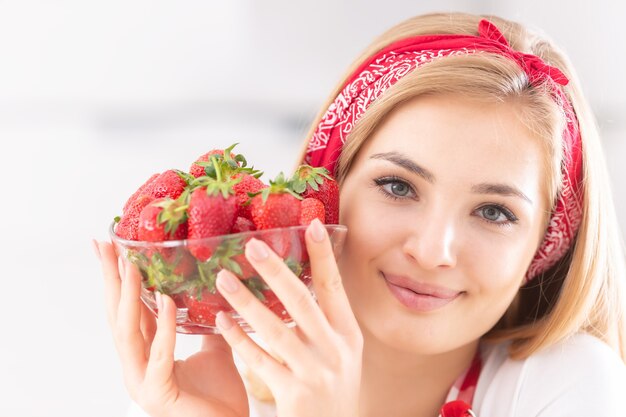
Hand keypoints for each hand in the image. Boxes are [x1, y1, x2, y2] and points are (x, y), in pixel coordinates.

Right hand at [94, 241, 248, 416]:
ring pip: (128, 332)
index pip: (129, 310)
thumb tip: (214, 294)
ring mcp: (143, 381)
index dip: (121, 280)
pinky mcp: (157, 394)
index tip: (113, 248)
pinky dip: (163, 326)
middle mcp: (138, 366)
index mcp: (148, 354)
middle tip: (105, 245)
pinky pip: (159, 355)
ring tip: (130, 264)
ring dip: (130, 296)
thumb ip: (207, 325)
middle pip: (119, 316)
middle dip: (111, 279)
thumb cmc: (220, 398)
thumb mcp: (214, 350)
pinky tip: (167, 300)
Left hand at [214, 219, 362, 416]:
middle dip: (275, 271)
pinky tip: (221, 321)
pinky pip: (259, 361)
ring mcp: (315, 373)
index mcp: (348, 334)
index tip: (310, 225)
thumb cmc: (332, 386)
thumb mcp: (340, 351)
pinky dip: (239, 339)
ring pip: (275, 329)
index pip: (334, 287)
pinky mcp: (294, 394)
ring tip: (224, 278)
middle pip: (301, 302)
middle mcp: (335, 350)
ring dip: (247, 301)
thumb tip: (298, 278)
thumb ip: (324, 320)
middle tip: (251, 245)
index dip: (323, 256)